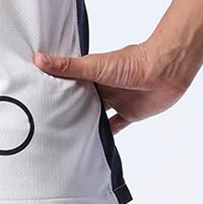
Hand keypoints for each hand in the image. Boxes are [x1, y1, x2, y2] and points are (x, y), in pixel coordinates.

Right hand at [32, 41, 197, 134]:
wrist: (165, 71)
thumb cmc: (131, 63)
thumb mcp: (94, 66)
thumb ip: (68, 66)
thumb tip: (39, 59)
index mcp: (92, 72)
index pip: (68, 80)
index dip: (55, 87)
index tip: (37, 95)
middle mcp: (102, 85)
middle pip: (81, 98)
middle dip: (68, 107)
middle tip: (48, 120)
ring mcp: (116, 100)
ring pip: (96, 113)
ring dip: (85, 121)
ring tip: (65, 134)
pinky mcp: (130, 113)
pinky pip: (115, 126)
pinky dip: (105, 134)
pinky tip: (93, 144)